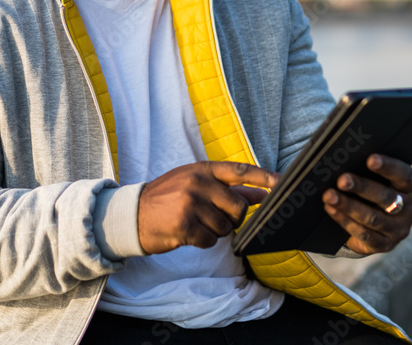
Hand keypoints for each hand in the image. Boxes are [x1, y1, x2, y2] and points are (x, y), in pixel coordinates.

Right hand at [137, 161, 278, 253]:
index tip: (281, 183)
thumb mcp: (195, 185)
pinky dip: (201, 241)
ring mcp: (191, 203)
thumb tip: (260, 194)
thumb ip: (228, 189)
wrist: (131, 215)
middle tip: (212, 218)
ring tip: (194, 223)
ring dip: (214, 231)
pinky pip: (210, 240)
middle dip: (231, 219)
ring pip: (225, 227)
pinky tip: (187, 233)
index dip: (264, 177)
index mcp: (202, 169)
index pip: (240, 171)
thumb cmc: (166, 199)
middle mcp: (198, 183)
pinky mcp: (184, 225)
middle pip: (238, 208)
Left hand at [321, 154, 411, 254]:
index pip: (404, 175)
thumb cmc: (375, 185)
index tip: (370, 159)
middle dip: (362, 187)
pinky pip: (364, 234)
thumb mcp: (380, 173)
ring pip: (372, 218)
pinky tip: (330, 209)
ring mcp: (398, 230)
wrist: (373, 220)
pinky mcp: (384, 245)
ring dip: (348, 206)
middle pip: (386, 198)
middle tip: (342, 179)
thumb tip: (382, 126)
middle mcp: (410, 210)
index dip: (388, 167)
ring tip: (328, 195)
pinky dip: (344, 221)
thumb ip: (382, 155)